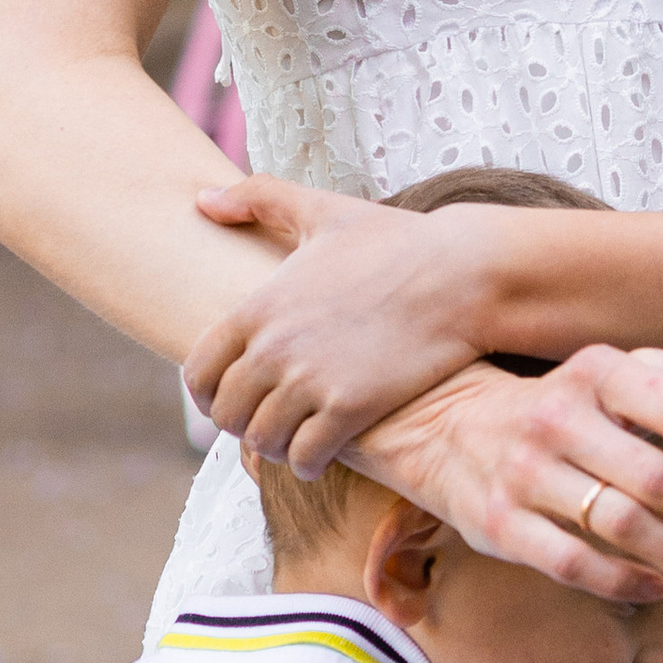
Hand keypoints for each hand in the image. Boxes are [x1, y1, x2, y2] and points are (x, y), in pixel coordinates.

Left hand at [190, 179, 482, 468]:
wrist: (463, 274)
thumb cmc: (397, 241)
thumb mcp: (323, 211)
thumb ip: (258, 198)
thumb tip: (202, 199)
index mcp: (259, 307)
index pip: (199, 371)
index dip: (207, 393)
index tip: (229, 397)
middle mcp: (275, 347)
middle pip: (227, 413)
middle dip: (241, 423)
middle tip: (265, 422)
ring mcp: (311, 381)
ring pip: (262, 441)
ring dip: (274, 447)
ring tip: (292, 441)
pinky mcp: (351, 408)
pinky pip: (304, 457)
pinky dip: (306, 463)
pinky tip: (320, 455)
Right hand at [359, 348, 662, 605]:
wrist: (447, 428)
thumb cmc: (563, 404)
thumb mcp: (622, 376)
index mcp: (598, 372)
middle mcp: (560, 417)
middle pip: (657, 477)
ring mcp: (525, 472)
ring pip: (620, 525)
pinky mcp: (500, 524)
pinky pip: (570, 562)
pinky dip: (621, 580)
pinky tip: (657, 589)